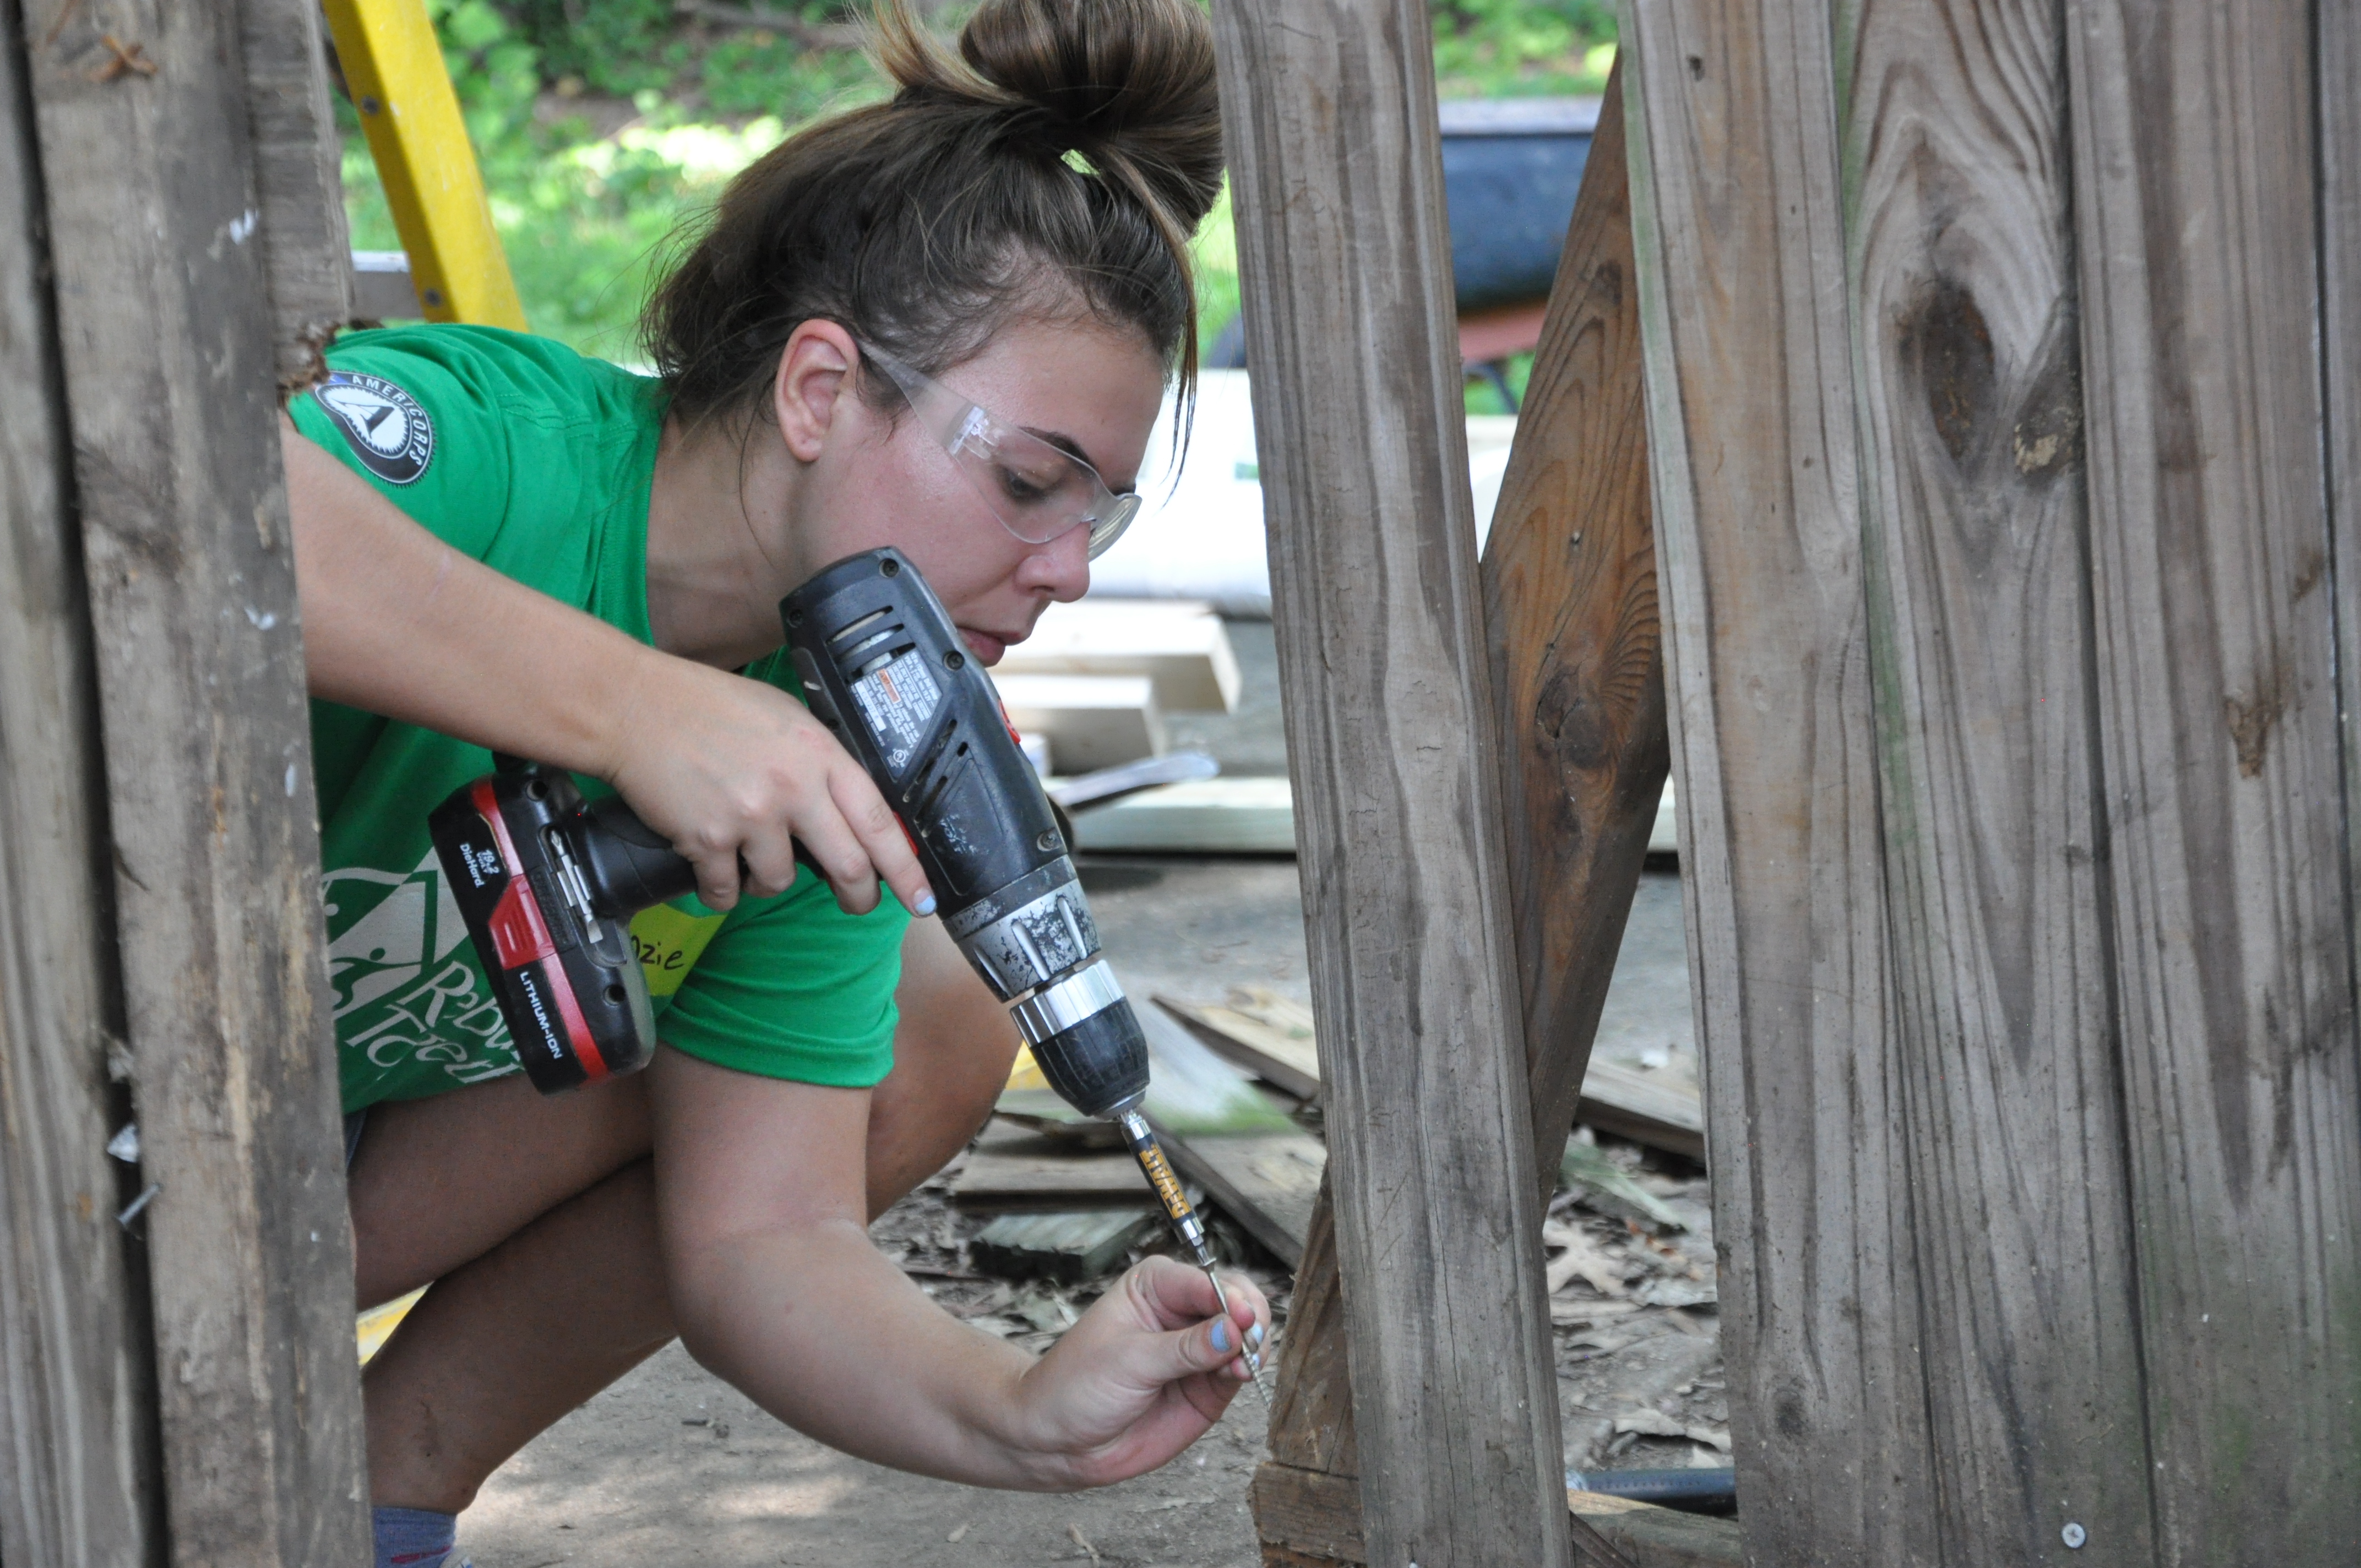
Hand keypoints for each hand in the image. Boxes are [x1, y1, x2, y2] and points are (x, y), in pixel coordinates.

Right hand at [601, 650, 934, 916]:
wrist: (635, 707)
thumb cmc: (709, 707)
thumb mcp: (785, 719)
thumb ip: (821, 763)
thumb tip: (852, 811)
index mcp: (819, 754)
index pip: (880, 821)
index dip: (905, 867)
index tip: (920, 898)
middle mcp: (793, 787)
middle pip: (848, 866)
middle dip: (859, 896)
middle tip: (856, 903)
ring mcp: (750, 816)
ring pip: (780, 883)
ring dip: (769, 881)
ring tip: (750, 857)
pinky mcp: (706, 840)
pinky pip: (727, 892)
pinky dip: (721, 890)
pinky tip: (711, 869)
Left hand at [1011, 1256, 1271, 1487]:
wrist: (1058, 1441)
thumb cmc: (1077, 1386)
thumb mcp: (1129, 1361)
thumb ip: (1185, 1349)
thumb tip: (1234, 1331)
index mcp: (1155, 1286)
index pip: (1204, 1280)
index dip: (1227, 1297)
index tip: (1240, 1319)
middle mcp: (1182, 1311)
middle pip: (1235, 1300)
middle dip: (1249, 1318)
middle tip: (1249, 1341)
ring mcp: (1198, 1349)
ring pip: (1246, 1334)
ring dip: (1254, 1346)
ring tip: (1243, 1365)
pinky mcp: (1208, 1385)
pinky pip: (1241, 1369)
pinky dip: (1249, 1369)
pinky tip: (1241, 1375)